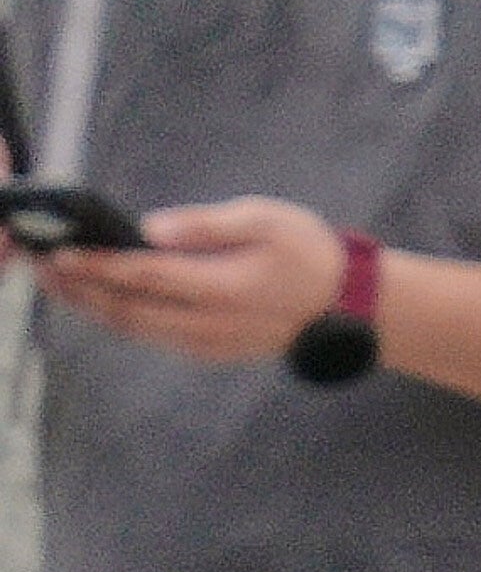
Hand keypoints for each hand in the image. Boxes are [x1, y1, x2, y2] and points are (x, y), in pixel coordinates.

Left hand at [38, 194, 345, 367]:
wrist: (347, 308)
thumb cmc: (309, 253)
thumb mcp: (270, 219)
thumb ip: (209, 224)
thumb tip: (150, 229)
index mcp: (219, 287)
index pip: (142, 276)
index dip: (96, 265)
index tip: (59, 253)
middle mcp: (203, 323)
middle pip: (123, 309)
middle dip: (77, 288)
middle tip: (41, 266)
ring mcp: (202, 343)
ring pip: (130, 327)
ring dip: (89, 306)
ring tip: (58, 283)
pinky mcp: (205, 352)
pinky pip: (148, 336)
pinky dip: (116, 317)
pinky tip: (100, 300)